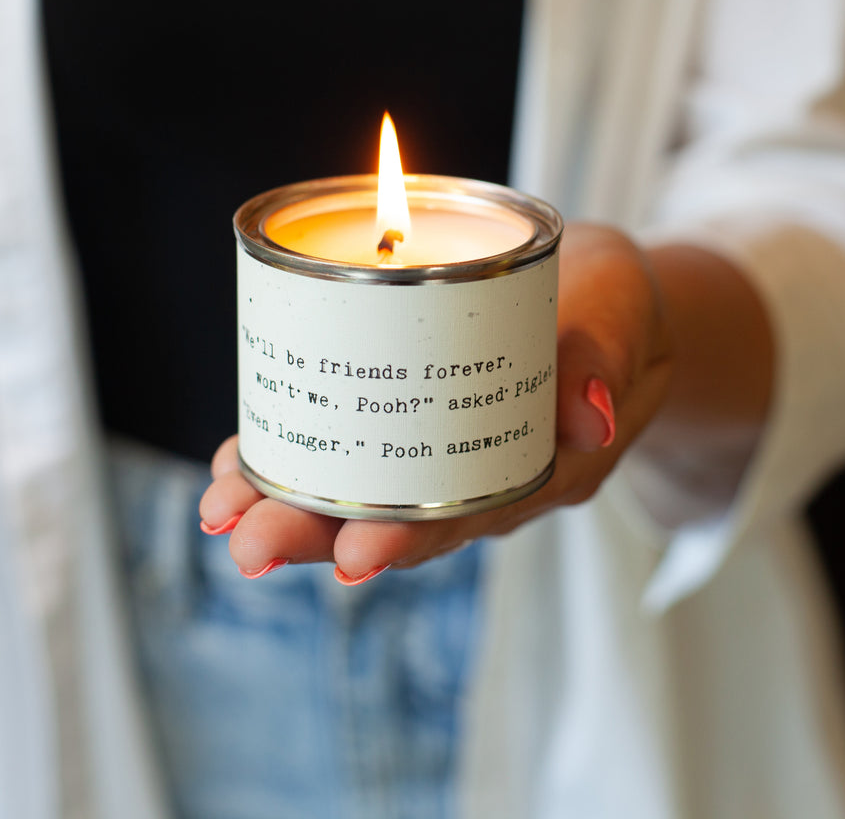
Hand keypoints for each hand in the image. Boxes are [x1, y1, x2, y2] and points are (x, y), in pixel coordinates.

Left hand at [200, 223, 674, 581]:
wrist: (597, 293)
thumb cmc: (613, 301)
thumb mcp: (624, 306)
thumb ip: (607, 352)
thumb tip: (588, 418)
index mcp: (545, 466)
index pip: (475, 513)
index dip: (414, 538)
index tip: (356, 552)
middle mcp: (484, 474)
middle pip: (401, 519)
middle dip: (321, 534)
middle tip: (251, 543)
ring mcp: (442, 452)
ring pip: (363, 493)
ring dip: (289, 503)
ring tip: (220, 508)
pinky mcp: (407, 417)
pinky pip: (346, 447)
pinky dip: (292, 453)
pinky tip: (235, 460)